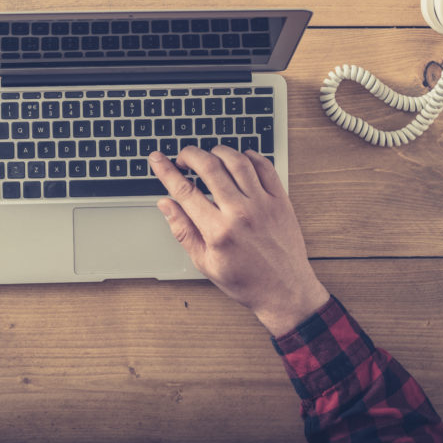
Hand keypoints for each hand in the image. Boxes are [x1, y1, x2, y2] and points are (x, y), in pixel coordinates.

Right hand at [149, 146, 328, 336]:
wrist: (285, 291)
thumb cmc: (246, 281)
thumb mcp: (205, 263)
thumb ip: (183, 230)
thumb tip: (165, 204)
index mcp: (218, 231)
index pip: (184, 191)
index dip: (166, 170)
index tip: (157, 158)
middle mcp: (240, 213)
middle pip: (209, 167)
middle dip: (190, 154)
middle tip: (183, 158)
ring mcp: (263, 204)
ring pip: (237, 160)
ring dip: (218, 151)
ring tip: (209, 157)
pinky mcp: (280, 200)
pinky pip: (265, 166)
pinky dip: (250, 156)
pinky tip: (240, 159)